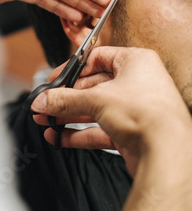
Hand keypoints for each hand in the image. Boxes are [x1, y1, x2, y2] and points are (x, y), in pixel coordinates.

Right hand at [31, 46, 191, 175]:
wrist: (167, 153)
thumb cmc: (147, 114)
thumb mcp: (97, 99)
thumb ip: (66, 99)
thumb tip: (44, 99)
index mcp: (135, 62)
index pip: (97, 58)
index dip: (73, 69)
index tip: (55, 80)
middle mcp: (137, 83)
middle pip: (93, 86)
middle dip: (67, 98)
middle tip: (46, 104)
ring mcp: (135, 109)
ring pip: (95, 109)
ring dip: (69, 116)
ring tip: (47, 120)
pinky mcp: (131, 132)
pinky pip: (100, 129)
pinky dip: (79, 133)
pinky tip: (60, 137)